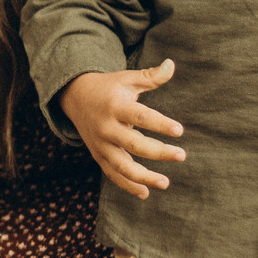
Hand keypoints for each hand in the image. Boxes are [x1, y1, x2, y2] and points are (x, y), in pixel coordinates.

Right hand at [57, 60, 184, 199]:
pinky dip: (128, 186)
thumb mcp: (126, 79)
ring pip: (122, 166)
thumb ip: (150, 77)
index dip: (160, 124)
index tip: (180, 130)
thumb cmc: (109, 88)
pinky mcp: (98, 156)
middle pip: (134, 144)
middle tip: (182, 155)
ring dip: (144, 177)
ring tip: (166, 182)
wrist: (76, 99)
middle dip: (158, 152)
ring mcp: (101, 145)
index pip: (140, 117)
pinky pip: (113, 175)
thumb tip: (171, 64)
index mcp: (115, 106)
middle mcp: (106, 128)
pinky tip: (146, 193)